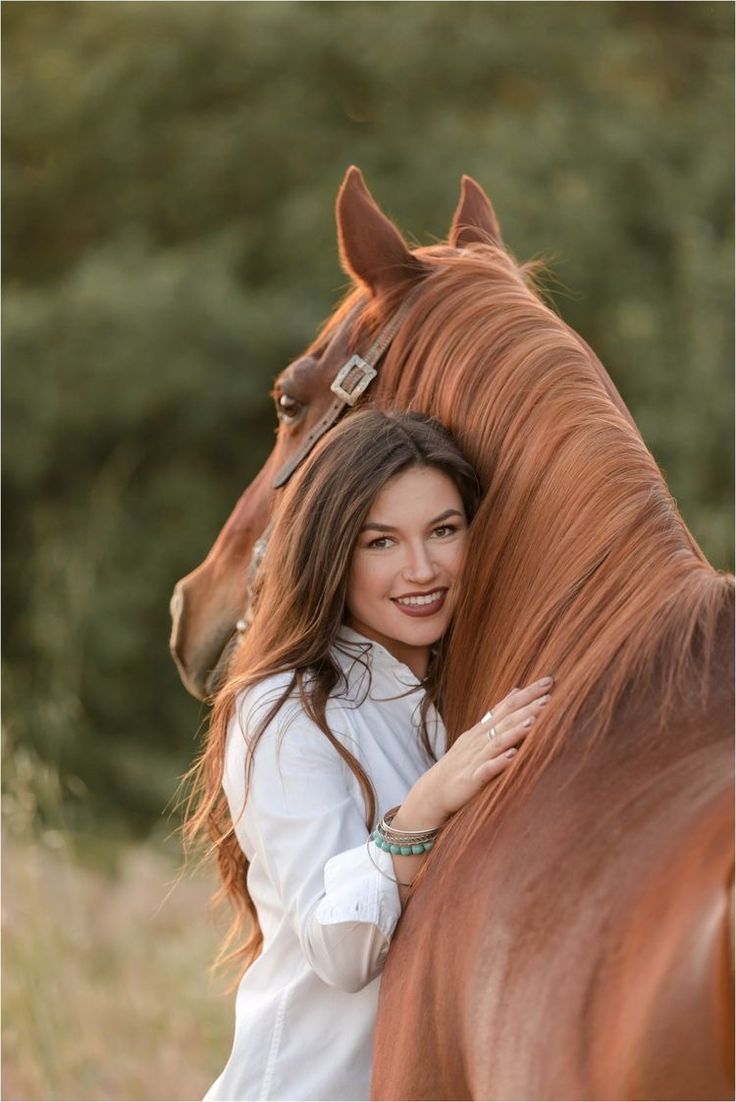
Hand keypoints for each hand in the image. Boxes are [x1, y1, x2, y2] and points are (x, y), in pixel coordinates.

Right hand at [408, 677, 553, 824]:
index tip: (547, 682)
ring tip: (534, 720)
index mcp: (482, 730)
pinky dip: (499, 762)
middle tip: (548, 694)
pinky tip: (513, 755)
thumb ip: (497, 715)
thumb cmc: (460, 764)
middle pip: (505, 721)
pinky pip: (486, 770)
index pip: (506, 707)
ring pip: (497, 742)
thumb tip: (517, 691)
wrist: (433, 792)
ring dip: (515, 731)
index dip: (526, 695)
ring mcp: (474, 760)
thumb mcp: (477, 735)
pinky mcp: (471, 780)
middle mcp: (478, 741)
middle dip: (527, 707)